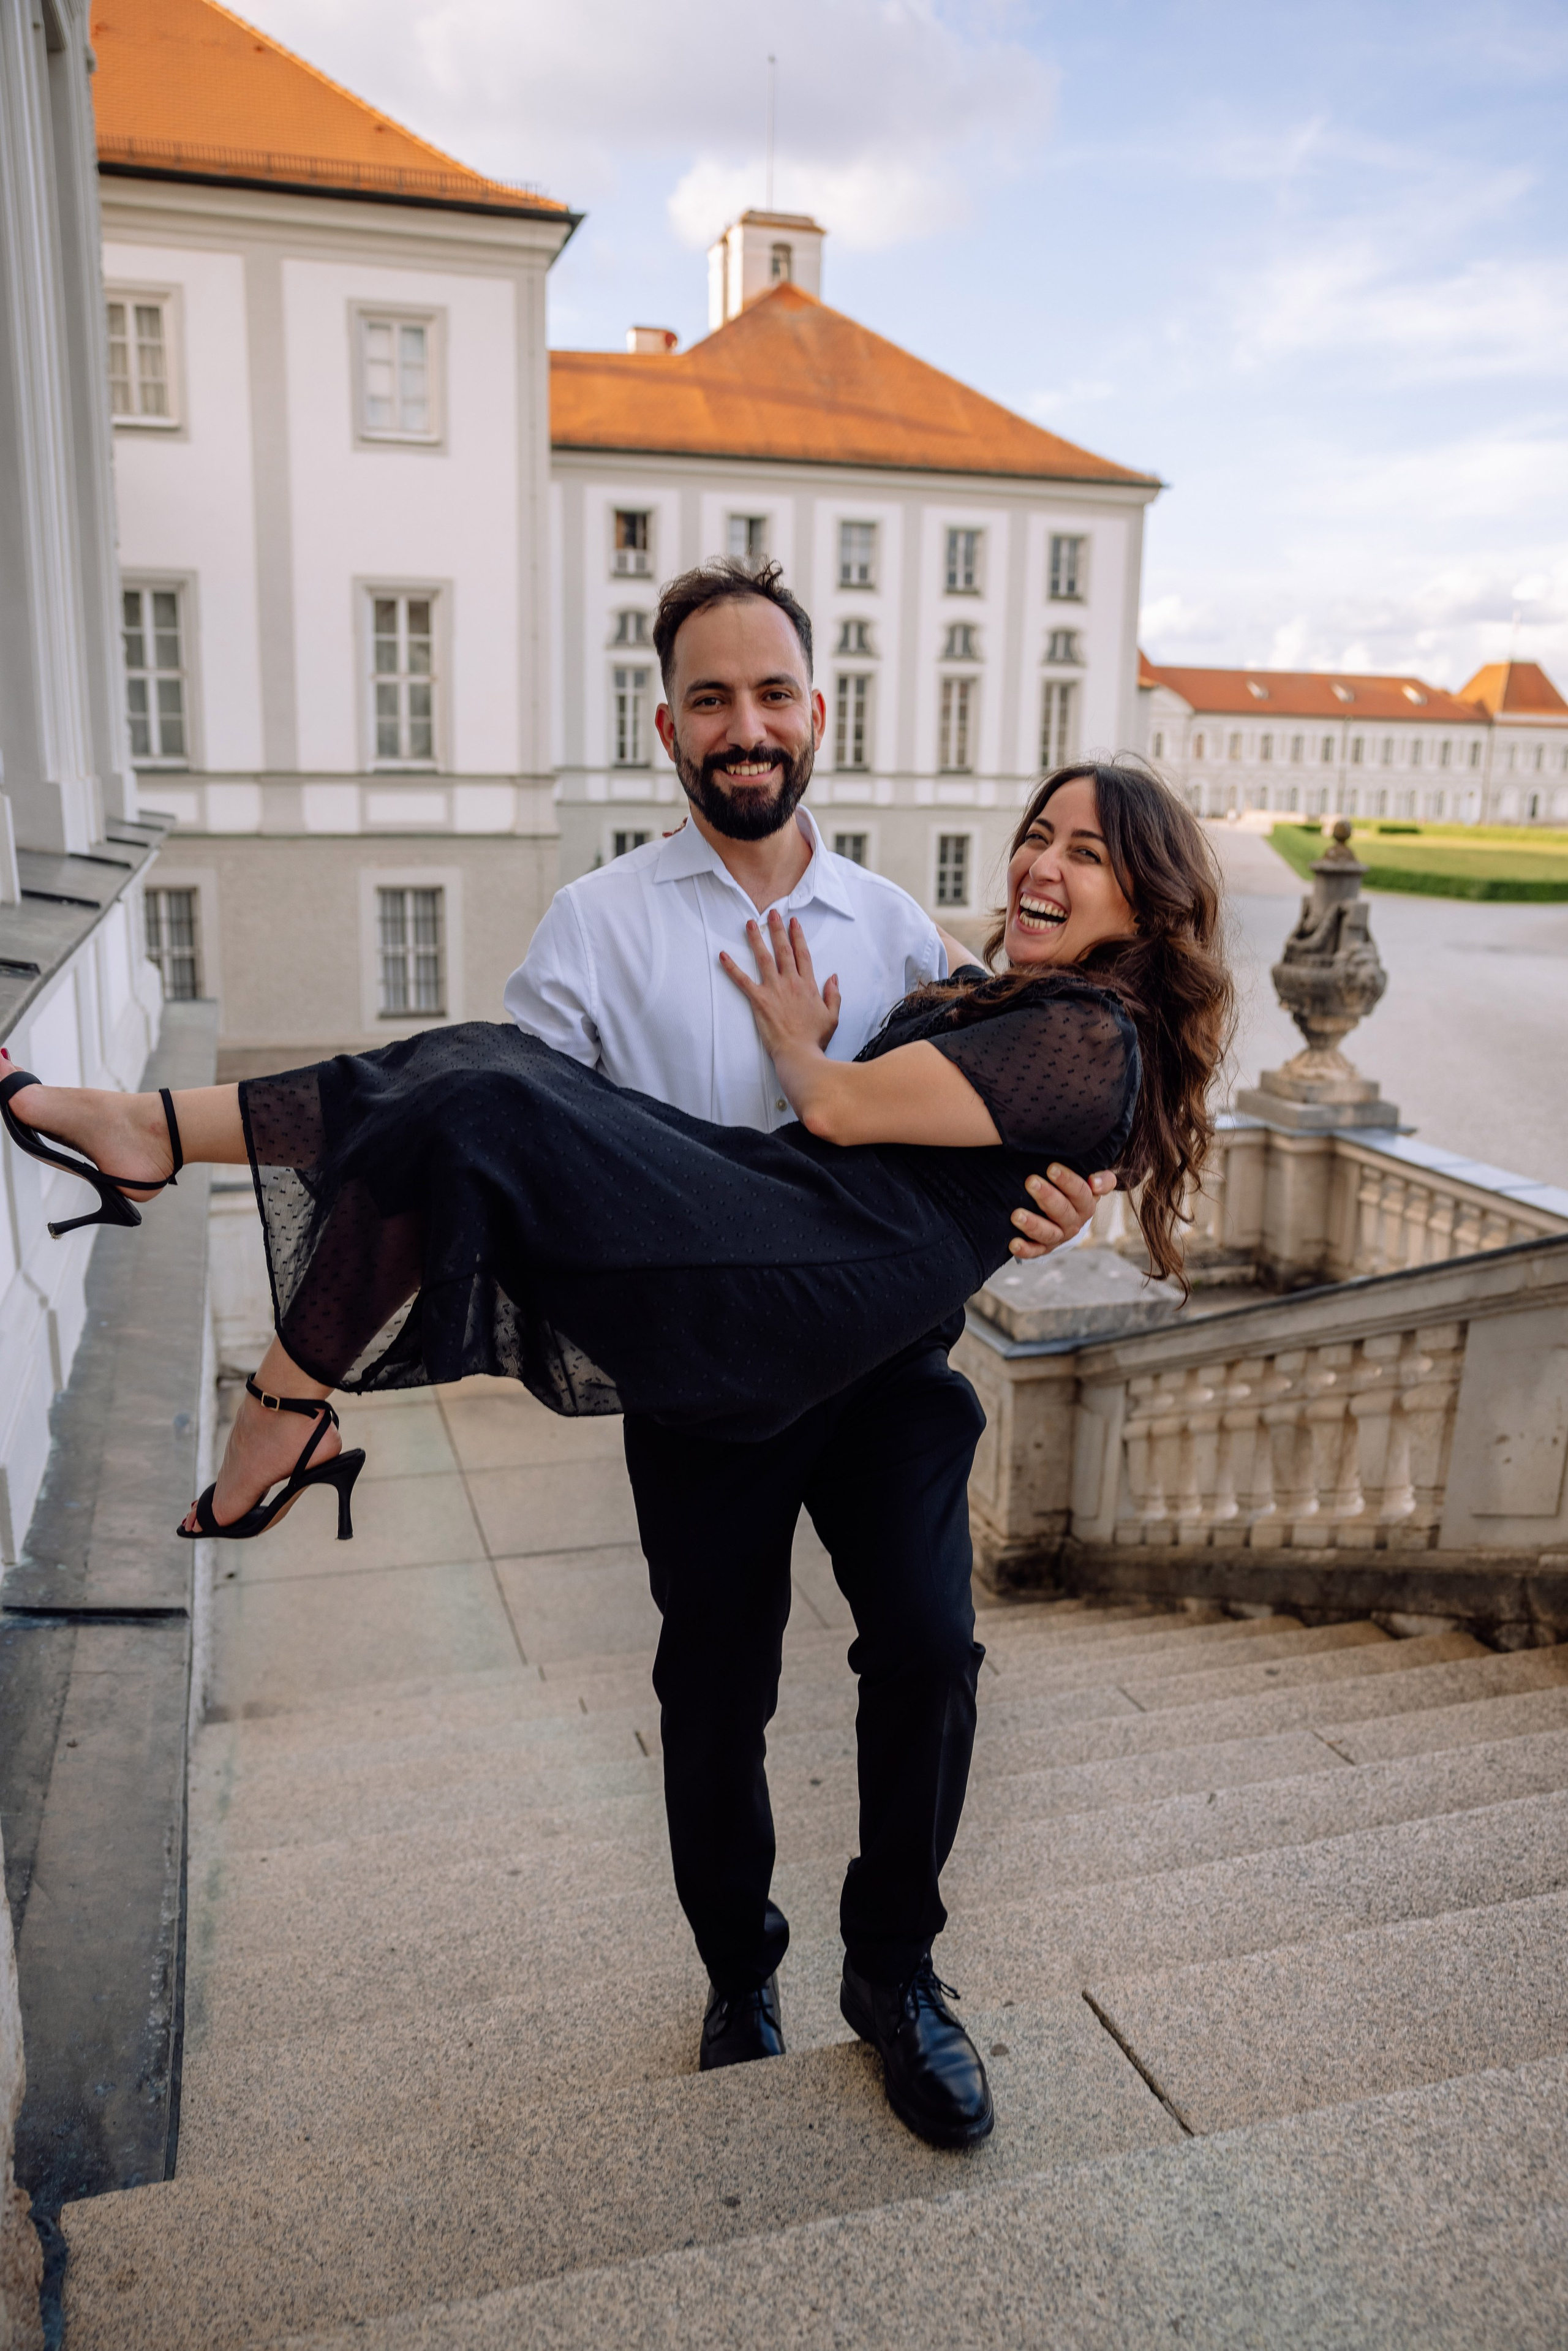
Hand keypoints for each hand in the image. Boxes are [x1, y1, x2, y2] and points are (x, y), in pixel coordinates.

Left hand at [720, 912, 841, 1060]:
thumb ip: (833, 995)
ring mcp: (774, 990)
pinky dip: (732, 968)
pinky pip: (743, 980)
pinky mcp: (759, 1000)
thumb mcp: (832, 1016)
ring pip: (764, 958)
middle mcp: (791, 982)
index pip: (803, 955)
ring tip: (750, 923)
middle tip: (773, 913)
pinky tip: (722, 956)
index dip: (798, 937)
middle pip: (784, 950)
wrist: (799, 1054)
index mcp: (808, 985)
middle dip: (777, 929)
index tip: (794, 923)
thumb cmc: (815, 1038)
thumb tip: (834, 977)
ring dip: (756, 939)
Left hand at [1008, 1166, 1115, 1258]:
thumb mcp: (1092, 1183)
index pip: (1081, 1193)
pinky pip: (1035, 1251)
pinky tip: (1013, 1244)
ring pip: (1048, 1233)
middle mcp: (1074, 1223)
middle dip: (1047, 1196)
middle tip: (1030, 1182)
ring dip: (1033, 1225)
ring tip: (1016, 1215)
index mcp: (1086, 1205)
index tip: (1051, 1168)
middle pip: (1063, 1211)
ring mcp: (1059, 1236)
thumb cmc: (1076, 1191)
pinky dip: (1025, 1249)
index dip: (1067, 1181)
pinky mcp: (1044, 1248)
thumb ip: (1103, 1179)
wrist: (1070, 1215)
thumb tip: (1094, 1182)